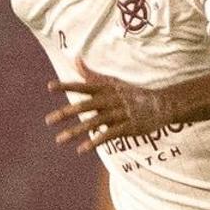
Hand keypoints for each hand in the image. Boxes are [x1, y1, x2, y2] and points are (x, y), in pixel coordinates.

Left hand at [46, 60, 173, 154]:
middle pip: (85, 105)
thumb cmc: (131, 94)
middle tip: (48, 120)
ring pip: (94, 122)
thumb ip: (91, 75)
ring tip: (59, 140)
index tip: (49, 87)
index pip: (83, 86)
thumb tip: (75, 60)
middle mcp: (111, 99)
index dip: (67, 86)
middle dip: (66, 113)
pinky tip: (82, 150)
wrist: (161, 105)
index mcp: (106, 88)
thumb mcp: (112, 82)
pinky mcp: (127, 127)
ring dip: (76, 132)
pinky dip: (95, 142)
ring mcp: (120, 113)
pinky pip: (109, 135)